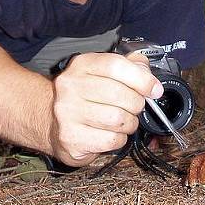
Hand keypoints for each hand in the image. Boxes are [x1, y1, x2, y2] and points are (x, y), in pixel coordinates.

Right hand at [49, 52, 162, 166]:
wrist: (50, 121)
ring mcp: (67, 112)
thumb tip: (150, 79)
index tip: (154, 90)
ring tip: (123, 121)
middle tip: (135, 107)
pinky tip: (111, 133)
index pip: (116, 65)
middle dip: (136, 104)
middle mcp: (70, 86)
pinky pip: (111, 139)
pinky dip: (119, 139)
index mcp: (81, 65)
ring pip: (118, 119)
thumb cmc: (85, 97)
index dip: (141, 78)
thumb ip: (129, 67)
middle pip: (120, 94)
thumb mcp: (103, 73)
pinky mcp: (71, 138)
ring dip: (129, 123)